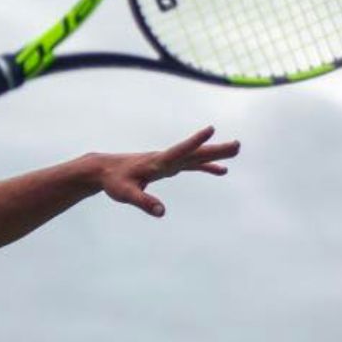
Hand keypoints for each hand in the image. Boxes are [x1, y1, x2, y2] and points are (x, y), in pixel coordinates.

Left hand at [93, 125, 239, 217]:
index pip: (179, 151)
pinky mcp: (167, 166)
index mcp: (157, 163)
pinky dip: (206, 167)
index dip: (194, 142)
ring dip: (215, 154)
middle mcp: (165, 158)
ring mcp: (168, 161)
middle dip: (215, 150)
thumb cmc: (114, 181)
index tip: (210, 129)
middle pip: (194, 153)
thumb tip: (162, 212)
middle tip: (237, 145)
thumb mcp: (126, 194)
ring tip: (236, 150)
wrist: (104, 169)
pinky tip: (221, 171)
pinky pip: (191, 165)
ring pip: (195, 156)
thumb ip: (143, 202)